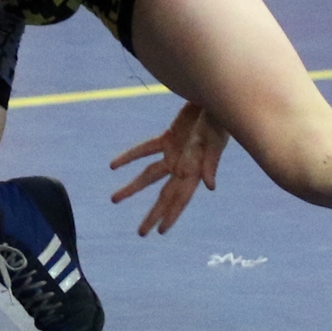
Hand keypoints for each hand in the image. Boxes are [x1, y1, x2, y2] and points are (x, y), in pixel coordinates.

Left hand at [110, 102, 228, 234]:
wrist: (215, 97)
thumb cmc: (218, 119)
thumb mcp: (215, 141)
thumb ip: (211, 164)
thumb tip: (210, 188)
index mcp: (194, 170)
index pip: (181, 199)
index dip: (171, 215)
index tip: (160, 231)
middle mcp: (183, 166)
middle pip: (164, 196)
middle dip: (153, 214)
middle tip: (141, 234)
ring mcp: (175, 153)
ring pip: (148, 176)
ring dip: (132, 188)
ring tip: (114, 199)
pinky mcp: (169, 138)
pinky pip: (145, 150)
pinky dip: (129, 157)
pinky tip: (113, 165)